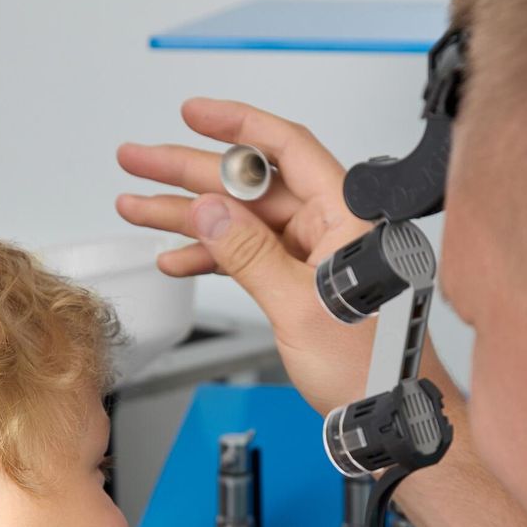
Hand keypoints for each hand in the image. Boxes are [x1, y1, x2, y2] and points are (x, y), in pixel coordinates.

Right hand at [118, 97, 440, 415]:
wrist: (389, 412)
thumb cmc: (373, 367)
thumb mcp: (300, 307)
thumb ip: (250, 255)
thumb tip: (210, 210)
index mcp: (347, 216)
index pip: (287, 149)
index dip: (236, 125)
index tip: (193, 114)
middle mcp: (333, 227)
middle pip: (252, 184)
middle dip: (190, 172)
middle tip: (140, 160)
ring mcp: (317, 254)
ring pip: (242, 221)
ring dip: (188, 216)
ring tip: (136, 205)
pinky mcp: (304, 283)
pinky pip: (250, 256)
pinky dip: (212, 257)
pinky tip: (175, 258)